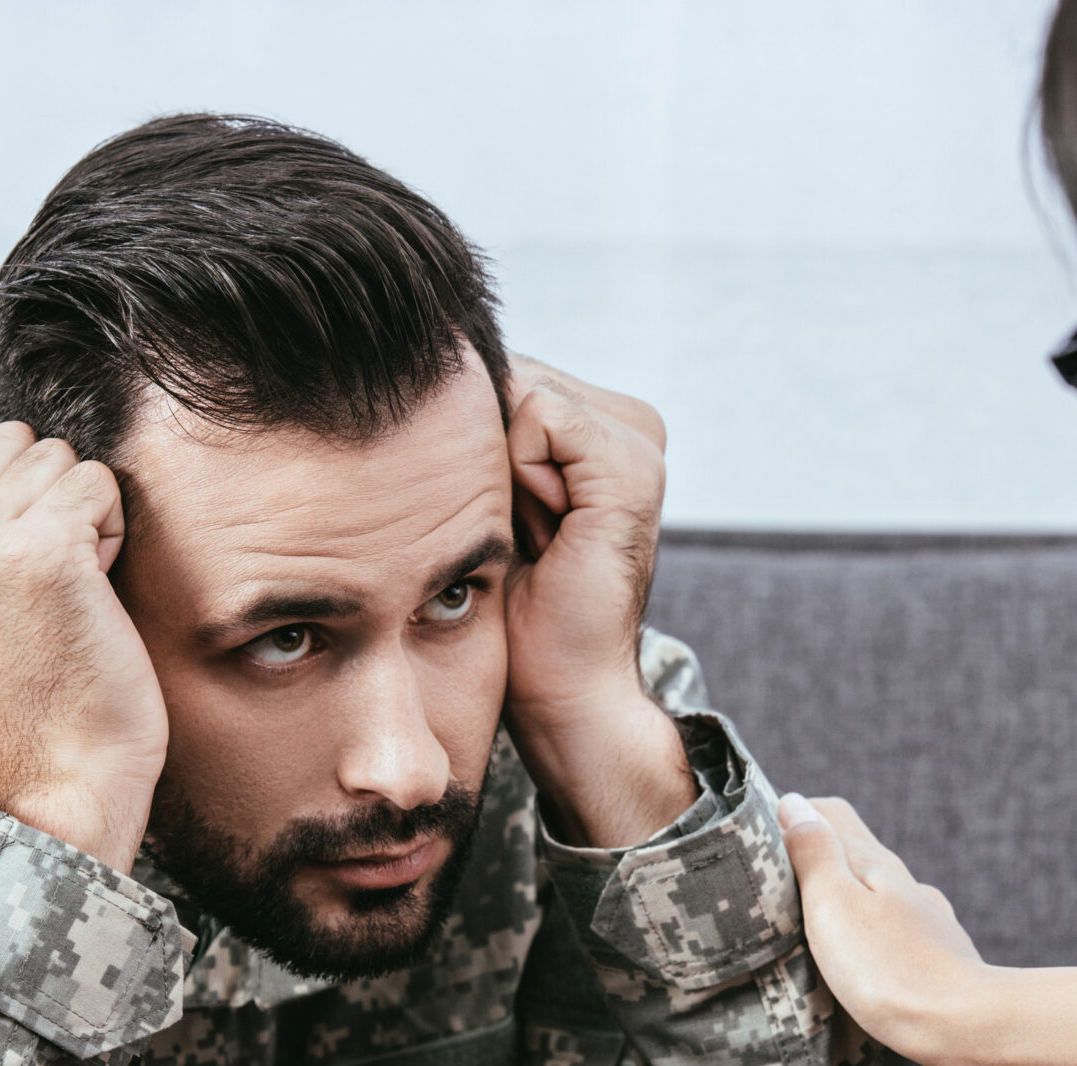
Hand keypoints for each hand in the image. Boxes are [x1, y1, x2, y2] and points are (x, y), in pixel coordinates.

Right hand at [0, 421, 162, 871]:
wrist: (64, 765)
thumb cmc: (33, 681)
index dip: (11, 494)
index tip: (14, 568)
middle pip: (14, 440)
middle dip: (48, 498)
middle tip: (48, 581)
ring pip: (59, 457)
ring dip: (82, 516)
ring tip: (69, 588)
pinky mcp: (41, 549)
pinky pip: (97, 483)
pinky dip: (111, 531)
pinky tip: (94, 589)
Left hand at [501, 357, 694, 847]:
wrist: (562, 688)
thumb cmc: (517, 607)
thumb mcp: (494, 500)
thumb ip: (487, 430)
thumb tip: (435, 366)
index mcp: (603, 428)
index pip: (510, 371)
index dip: (479, 438)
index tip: (511, 519)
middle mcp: (632, 425)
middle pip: (513, 373)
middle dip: (491, 450)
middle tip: (525, 531)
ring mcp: (640, 443)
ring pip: (524, 389)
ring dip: (506, 469)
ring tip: (538, 534)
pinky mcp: (631, 468)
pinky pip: (540, 414)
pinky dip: (522, 471)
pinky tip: (548, 530)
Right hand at [779, 793, 1076, 1065]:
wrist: (966, 1030)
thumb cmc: (892, 969)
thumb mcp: (835, 903)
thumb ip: (815, 853)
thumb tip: (794, 803)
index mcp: (876, 865)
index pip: (831, 815)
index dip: (795, 816)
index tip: (760, 840)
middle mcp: (905, 887)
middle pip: (854, 855)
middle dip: (814, 860)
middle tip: (772, 885)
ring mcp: (925, 925)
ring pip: (875, 899)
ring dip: (842, 903)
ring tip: (807, 928)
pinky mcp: (937, 964)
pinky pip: (892, 938)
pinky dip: (867, 939)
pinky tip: (857, 964)